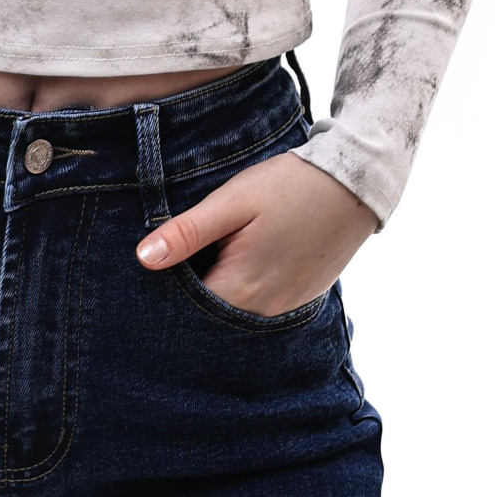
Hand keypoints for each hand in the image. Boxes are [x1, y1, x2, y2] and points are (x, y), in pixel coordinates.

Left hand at [134, 150, 375, 315]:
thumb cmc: (289, 187)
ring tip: (213, 255)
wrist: (353, 183)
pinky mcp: (301, 298)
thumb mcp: (232, 202)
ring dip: (219, 290)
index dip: (165, 290)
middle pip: (210, 314)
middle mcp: (263, 311)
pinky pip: (260, 305)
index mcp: (240, 289)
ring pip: (235, 310)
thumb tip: (144, 259)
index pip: (184, 309)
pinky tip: (241, 260)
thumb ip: (187, 233)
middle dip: (191, 293)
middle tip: (180, 257)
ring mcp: (286, 308)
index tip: (158, 266)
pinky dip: (245, 289)